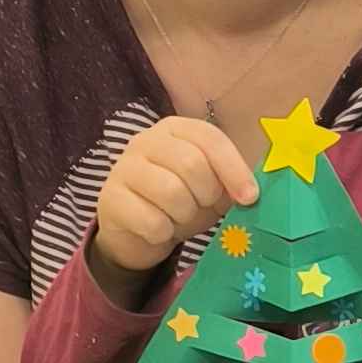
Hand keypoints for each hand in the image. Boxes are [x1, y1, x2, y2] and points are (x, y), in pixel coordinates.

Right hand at [92, 114, 256, 286]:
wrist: (135, 232)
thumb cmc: (179, 202)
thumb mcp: (209, 188)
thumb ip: (229, 182)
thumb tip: (251, 193)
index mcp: (175, 129)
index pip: (210, 139)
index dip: (234, 169)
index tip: (250, 198)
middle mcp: (146, 141)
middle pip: (192, 164)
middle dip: (206, 195)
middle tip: (201, 206)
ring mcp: (124, 168)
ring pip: (171, 192)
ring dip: (185, 215)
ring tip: (178, 217)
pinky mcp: (110, 199)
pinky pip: (151, 221)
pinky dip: (163, 233)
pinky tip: (158, 229)